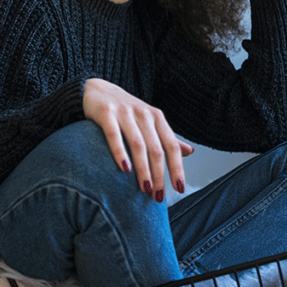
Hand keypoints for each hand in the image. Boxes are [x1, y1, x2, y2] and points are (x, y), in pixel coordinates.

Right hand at [82, 78, 191, 201]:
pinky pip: (114, 135)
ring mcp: (124, 112)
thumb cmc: (126, 111)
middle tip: (157, 196)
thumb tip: (190, 152)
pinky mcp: (106, 113)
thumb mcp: (148, 122)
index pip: (171, 146)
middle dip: (159, 175)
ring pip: (138, 144)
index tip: (179, 188)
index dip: (177, 167)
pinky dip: (120, 152)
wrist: (96, 90)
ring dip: (143, 169)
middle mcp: (143, 114)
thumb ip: (167, 137)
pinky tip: (125, 169)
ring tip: (145, 189)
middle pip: (156, 148)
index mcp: (157, 118)